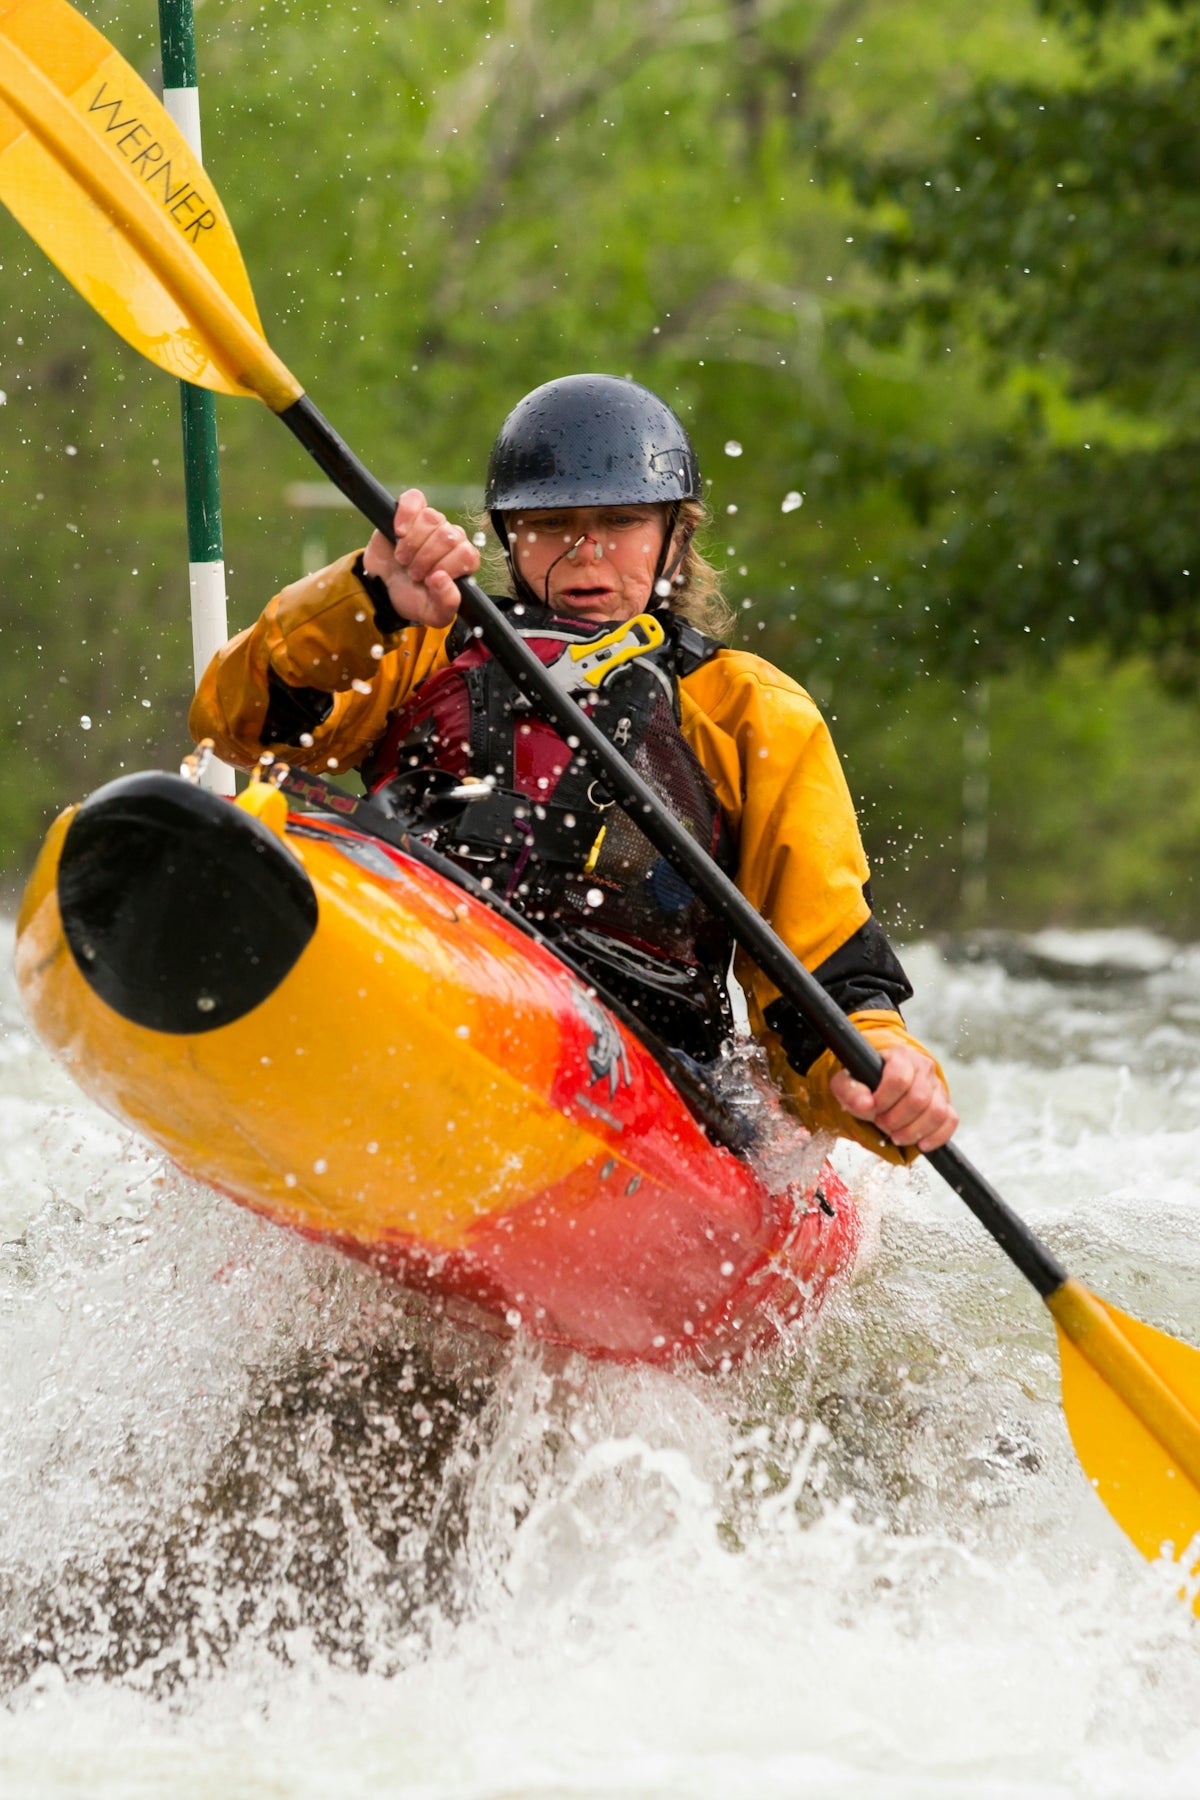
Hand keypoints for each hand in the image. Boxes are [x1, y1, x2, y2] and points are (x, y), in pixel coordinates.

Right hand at [361, 489, 479, 628]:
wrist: (383, 588)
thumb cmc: (412, 597)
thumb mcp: (433, 614)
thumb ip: (446, 604)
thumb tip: (442, 579)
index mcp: (463, 560)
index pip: (467, 554)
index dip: (445, 568)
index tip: (428, 580)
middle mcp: (452, 538)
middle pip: (448, 536)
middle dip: (425, 559)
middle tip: (413, 573)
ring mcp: (432, 523)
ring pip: (431, 519)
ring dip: (412, 543)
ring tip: (403, 558)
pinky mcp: (411, 511)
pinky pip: (414, 499)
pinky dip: (405, 514)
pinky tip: (398, 531)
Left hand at [830, 1045, 957, 1151]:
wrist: (882, 1079)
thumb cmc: (866, 1080)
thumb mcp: (848, 1081)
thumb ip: (850, 1091)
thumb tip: (865, 1105)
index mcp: (901, 1056)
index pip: (899, 1078)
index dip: (884, 1100)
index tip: (871, 1109)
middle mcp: (924, 1068)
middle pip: (919, 1099)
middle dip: (896, 1119)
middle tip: (881, 1124)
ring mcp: (937, 1086)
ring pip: (937, 1112)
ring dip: (914, 1131)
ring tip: (896, 1136)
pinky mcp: (946, 1104)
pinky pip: (950, 1121)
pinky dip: (936, 1137)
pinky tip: (919, 1143)